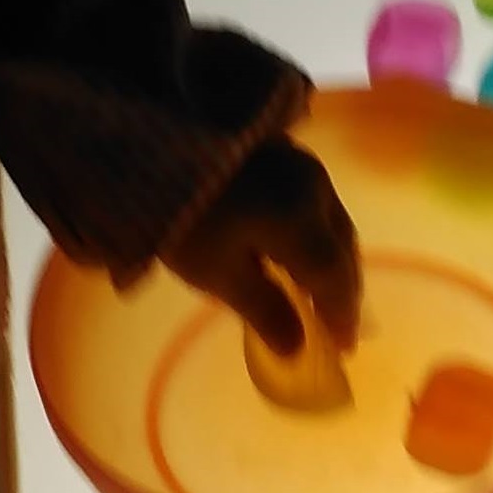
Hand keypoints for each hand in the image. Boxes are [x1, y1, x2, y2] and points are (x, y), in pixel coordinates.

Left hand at [164, 139, 360, 356]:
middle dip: (343, 289)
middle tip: (336, 325)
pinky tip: (302, 253)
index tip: (342, 348)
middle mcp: (315, 190)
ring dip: (334, 261)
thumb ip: (263, 310)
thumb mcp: (215, 273)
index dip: (341, 314)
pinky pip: (319, 205)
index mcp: (301, 221)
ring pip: (334, 223)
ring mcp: (305, 167)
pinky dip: (319, 237)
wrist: (149, 144)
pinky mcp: (289, 156)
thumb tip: (297, 347)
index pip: (334, 276)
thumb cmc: (182, 218)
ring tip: (320, 294)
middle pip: (342, 247)